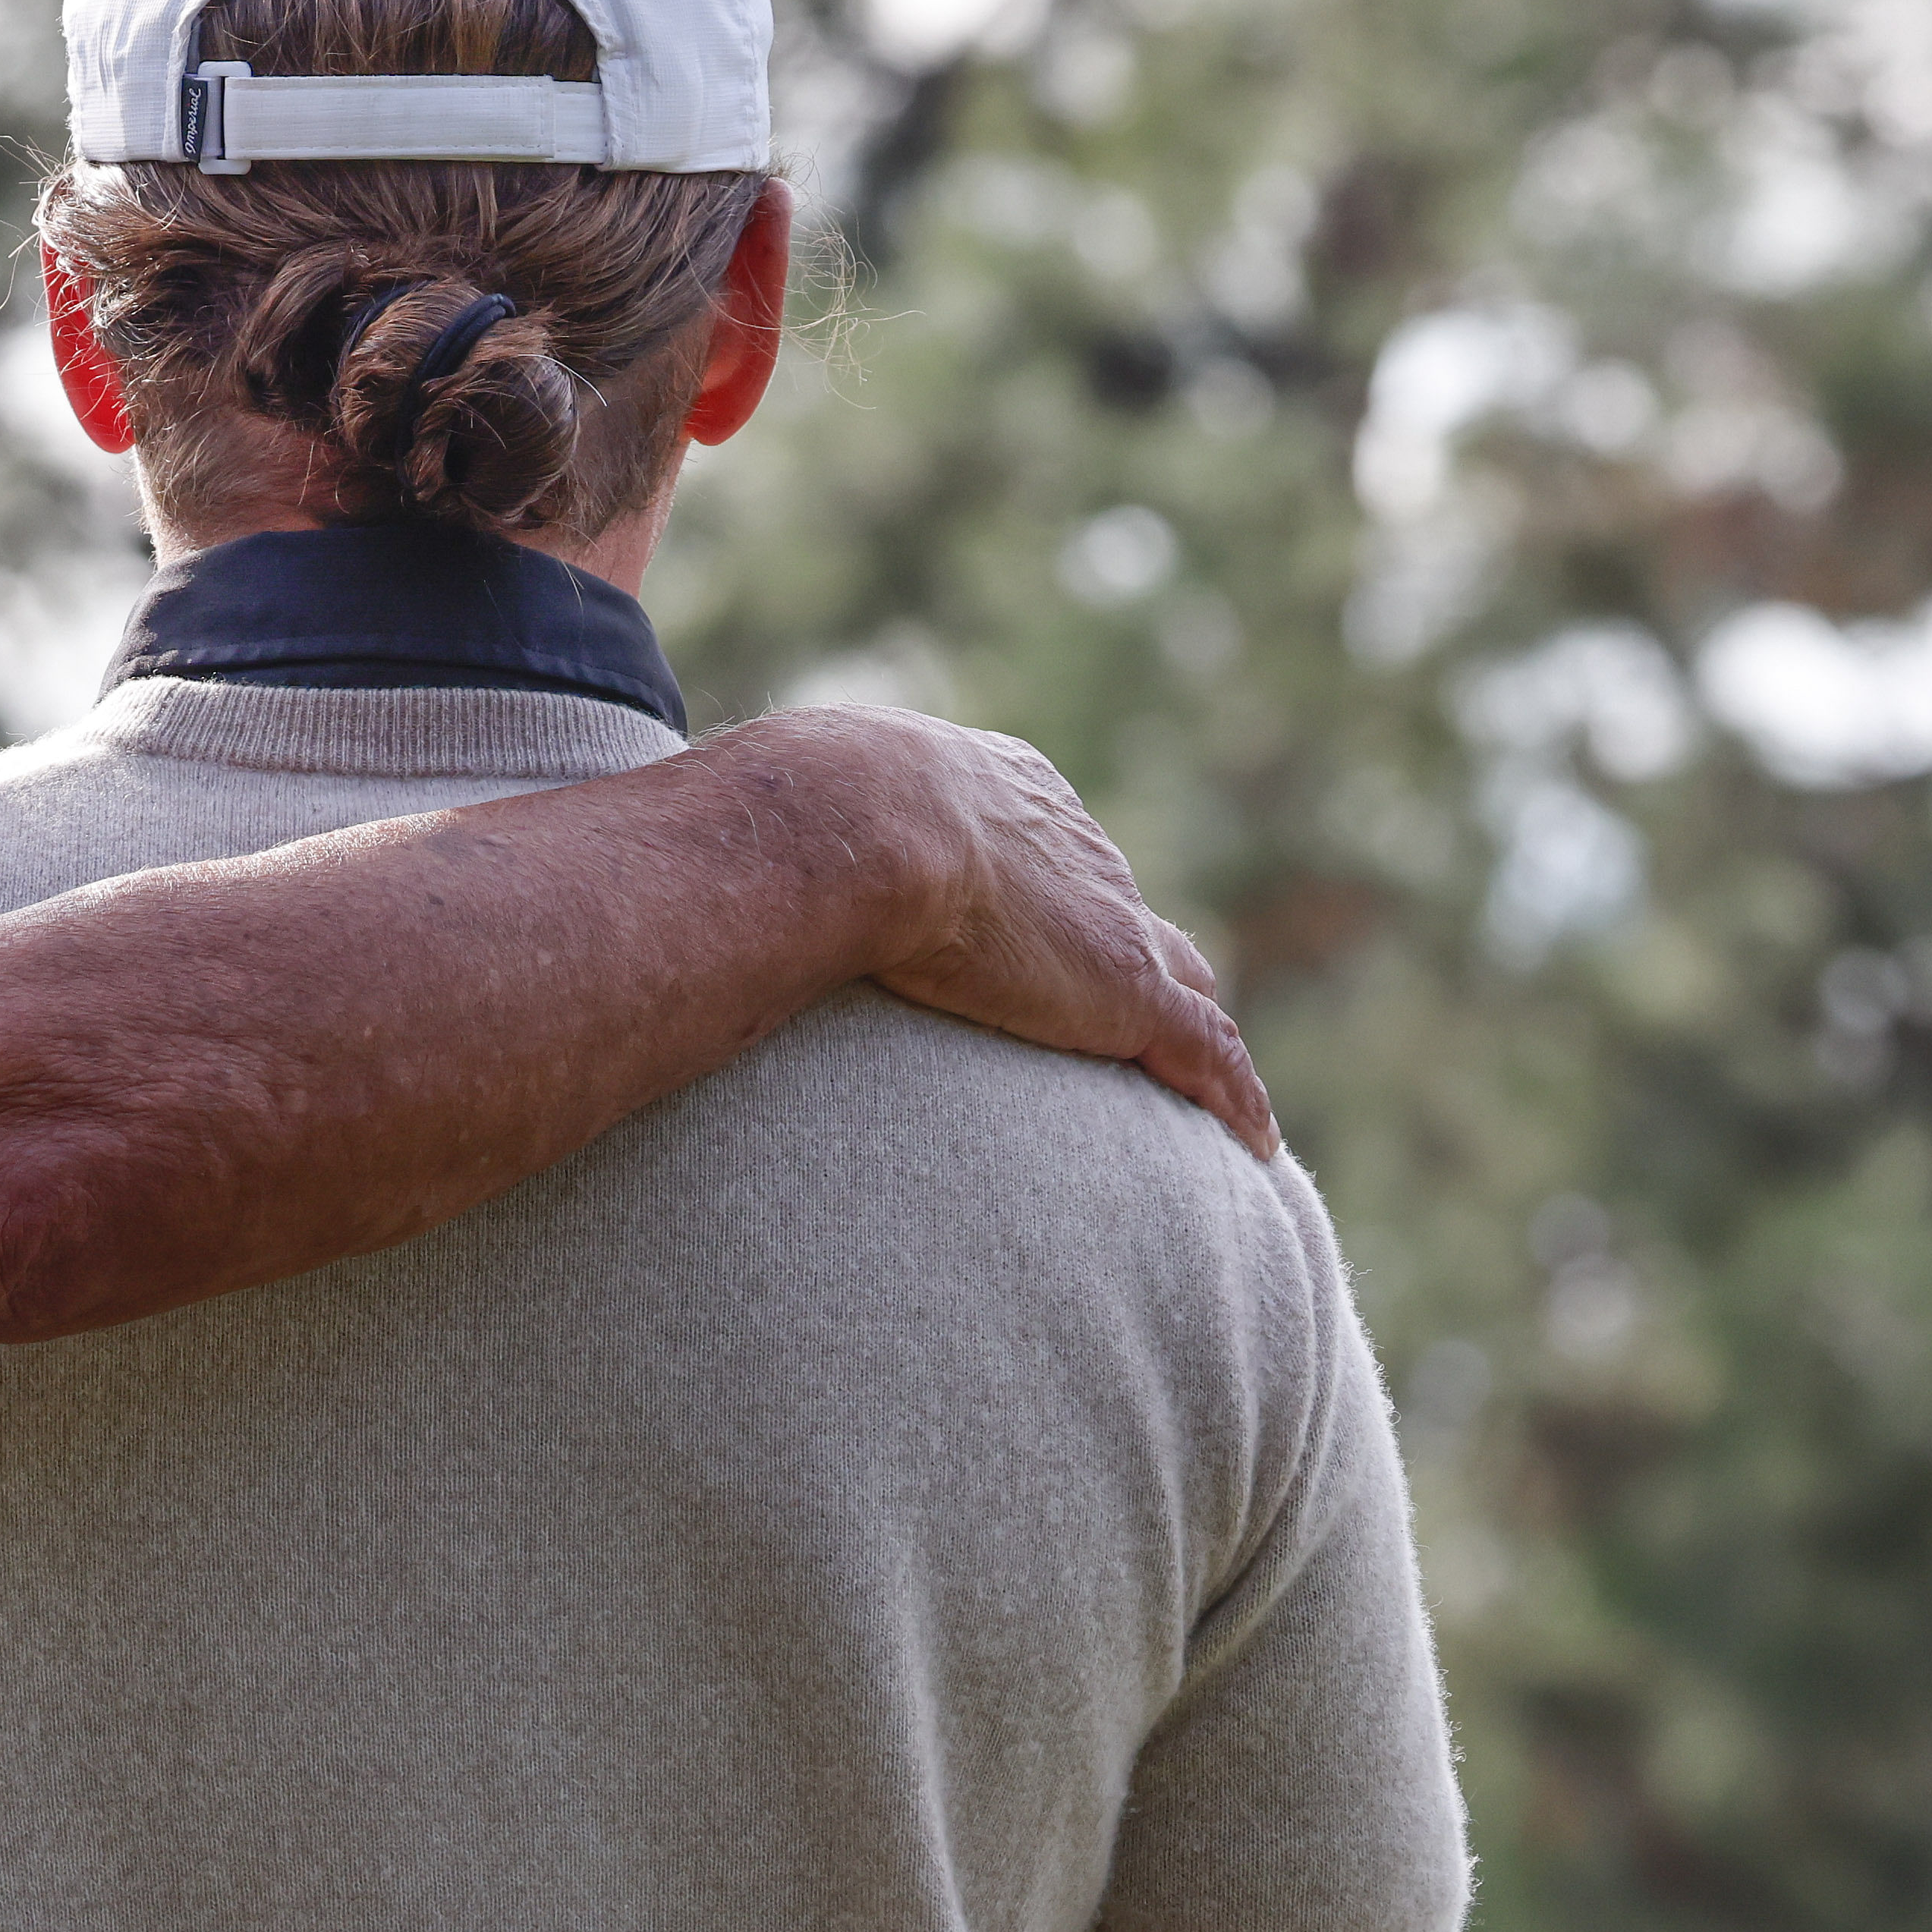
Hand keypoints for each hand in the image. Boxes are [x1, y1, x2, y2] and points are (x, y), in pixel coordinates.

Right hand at [749, 706, 1277, 1156]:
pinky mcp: (1127, 992)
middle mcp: (1071, 847)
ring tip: (1197, 1082)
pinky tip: (1251, 1140)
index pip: (1051, 857)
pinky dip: (1232, 1094)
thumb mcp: (791, 817)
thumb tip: (680, 873)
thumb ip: (771, 852)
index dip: (1053, 902)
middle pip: (1124, 914)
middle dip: (1130, 957)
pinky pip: (1207, 1053)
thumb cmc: (795, 814)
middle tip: (1123, 1012)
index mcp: (998, 792)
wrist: (853, 821)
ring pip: (1179, 979)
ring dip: (1184, 1025)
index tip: (1042, 940)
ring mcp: (1106, 921)